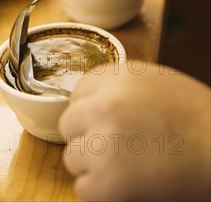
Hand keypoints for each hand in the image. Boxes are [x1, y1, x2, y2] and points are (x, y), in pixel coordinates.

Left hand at [59, 62, 210, 201]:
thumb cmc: (198, 117)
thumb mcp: (156, 82)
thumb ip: (120, 87)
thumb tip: (92, 99)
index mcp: (117, 77)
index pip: (78, 91)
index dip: (89, 109)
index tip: (100, 121)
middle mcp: (104, 104)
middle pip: (69, 123)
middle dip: (86, 135)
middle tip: (111, 147)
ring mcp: (103, 142)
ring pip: (71, 157)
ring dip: (92, 165)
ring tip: (123, 167)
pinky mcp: (108, 181)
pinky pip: (83, 189)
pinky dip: (100, 193)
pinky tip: (125, 186)